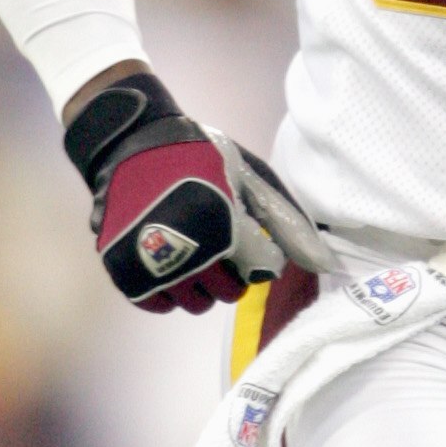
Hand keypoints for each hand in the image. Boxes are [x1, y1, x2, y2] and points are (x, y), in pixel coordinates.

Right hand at [63, 69, 326, 314]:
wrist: (131, 142)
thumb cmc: (198, 156)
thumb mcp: (249, 177)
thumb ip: (286, 220)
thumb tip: (322, 262)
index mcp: (220, 222)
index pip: (261, 269)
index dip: (263, 256)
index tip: (251, 238)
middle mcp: (185, 249)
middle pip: (228, 293)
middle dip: (235, 277)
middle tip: (226, 252)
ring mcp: (151, 261)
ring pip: (194, 304)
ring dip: (204, 290)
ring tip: (200, 261)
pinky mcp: (123, 268)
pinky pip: (154, 303)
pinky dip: (167, 295)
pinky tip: (174, 272)